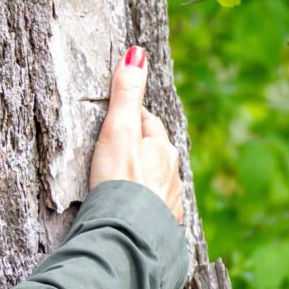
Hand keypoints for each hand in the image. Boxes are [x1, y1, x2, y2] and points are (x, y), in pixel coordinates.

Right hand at [88, 45, 187, 225]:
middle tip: (120, 146)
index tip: (118, 116)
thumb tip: (137, 53)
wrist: (128, 235)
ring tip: (126, 180)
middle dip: (141, 147)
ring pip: (157, 181)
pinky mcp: (160, 225)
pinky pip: (153, 208)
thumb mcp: (119, 130)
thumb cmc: (121, 180)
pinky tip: (134, 210)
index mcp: (161, 148)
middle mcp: (171, 173)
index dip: (131, 118)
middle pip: (155, 152)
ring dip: (143, 178)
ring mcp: (167, 200)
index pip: (147, 123)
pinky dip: (143, 204)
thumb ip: (126, 94)